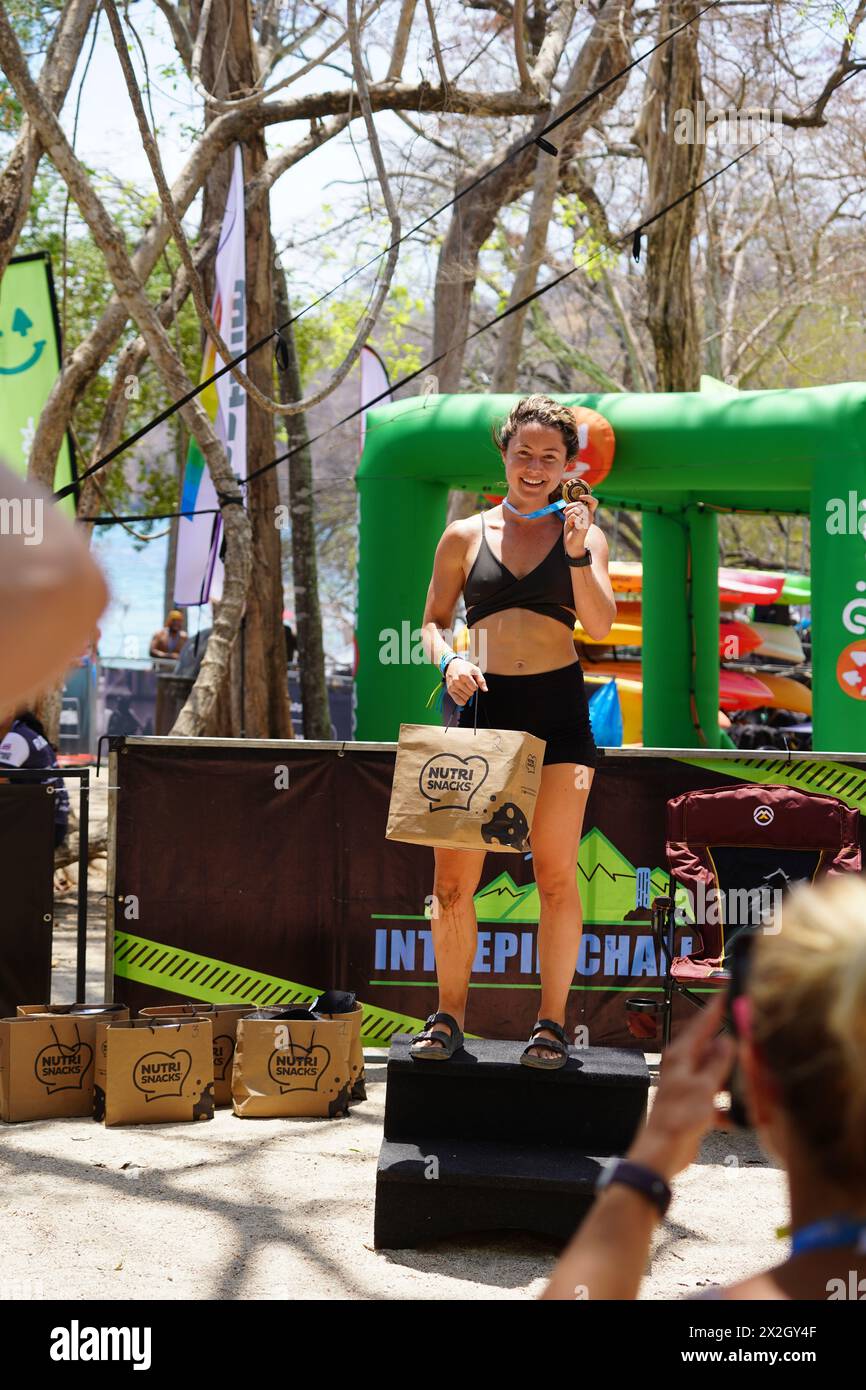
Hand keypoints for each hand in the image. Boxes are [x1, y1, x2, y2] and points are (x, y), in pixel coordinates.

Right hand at [445, 657, 487, 705]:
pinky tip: (462, 694)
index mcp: (463, 675)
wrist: (452, 665)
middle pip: (470, 693)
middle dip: (471, 690)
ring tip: (464, 687)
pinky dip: (462, 700)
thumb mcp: (475, 670)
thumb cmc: (465, 668)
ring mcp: (452, 686)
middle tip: (467, 684)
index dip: (475, 685)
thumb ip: (481, 680)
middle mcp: (456, 681)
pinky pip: (458, 701)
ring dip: (467, 694)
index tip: (472, 681)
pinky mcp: (449, 691)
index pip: (474, 688)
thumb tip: (485, 690)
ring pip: (465, 698)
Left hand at [562, 494, 597, 556]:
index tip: (580, 496)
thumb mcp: (571, 516)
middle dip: (569, 507)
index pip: (594, 502)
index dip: (588, 497)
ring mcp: (588, 520)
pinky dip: (570, 520)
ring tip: (570, 521)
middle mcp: (590, 516)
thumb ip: (573, 509)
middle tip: (565, 513)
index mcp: (588, 513)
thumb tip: (571, 501)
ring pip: (577, 509)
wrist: (572, 544)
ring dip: (569, 514)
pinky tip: (572, 526)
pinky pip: (575, 516)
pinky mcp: (585, 525)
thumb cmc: (572, 530)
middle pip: (580, 504)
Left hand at [626, 992, 736, 1182]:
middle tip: (752, 1039)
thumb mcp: (704, 1086)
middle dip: (732, 1048)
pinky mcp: (695, 1104)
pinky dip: (727, 1104)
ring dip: (732, 1079)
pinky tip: (739, 1115)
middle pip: (713, 1048)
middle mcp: (683, 1065)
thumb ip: (718, 1063)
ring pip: (717, 1073)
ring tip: (751, 1080)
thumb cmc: (677, 1118)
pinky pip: (716, 1097)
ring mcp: (689, 1084)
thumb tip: (728, 1040)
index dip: (716, 1006)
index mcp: (681, 1054)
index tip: (727, 988)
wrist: (663, 1151)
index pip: (703, 1023)